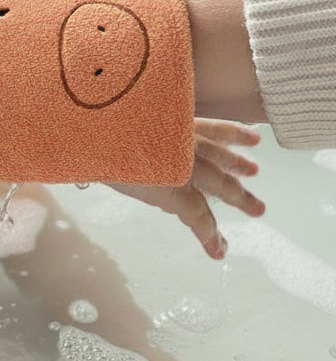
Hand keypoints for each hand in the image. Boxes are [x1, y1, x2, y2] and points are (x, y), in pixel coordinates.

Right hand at [108, 119, 264, 258]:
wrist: (103, 136)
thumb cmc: (105, 120)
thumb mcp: (126, 111)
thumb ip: (136, 116)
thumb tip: (125, 110)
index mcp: (174, 120)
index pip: (208, 127)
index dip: (230, 131)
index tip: (253, 136)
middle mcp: (184, 142)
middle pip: (217, 154)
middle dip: (235, 163)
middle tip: (254, 171)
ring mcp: (184, 168)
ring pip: (219, 184)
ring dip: (238, 197)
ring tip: (257, 209)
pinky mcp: (177, 194)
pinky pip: (198, 218)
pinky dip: (208, 236)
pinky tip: (218, 251)